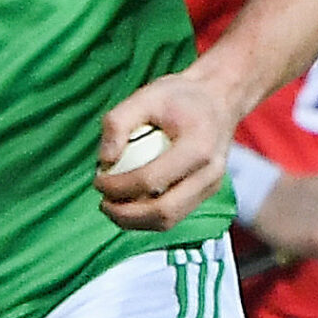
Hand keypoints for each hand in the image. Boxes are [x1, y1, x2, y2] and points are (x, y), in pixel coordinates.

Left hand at [93, 70, 237, 230]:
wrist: (219, 98)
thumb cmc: (181, 96)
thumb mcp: (146, 96)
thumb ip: (118, 123)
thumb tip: (103, 160)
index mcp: (198, 147)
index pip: (152, 180)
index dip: (119, 187)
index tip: (97, 180)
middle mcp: (210, 172)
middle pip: (164, 211)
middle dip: (125, 215)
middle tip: (102, 203)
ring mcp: (211, 186)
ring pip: (169, 221)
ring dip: (134, 221)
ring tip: (111, 207)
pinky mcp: (206, 193)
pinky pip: (174, 216)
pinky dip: (146, 217)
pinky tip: (127, 204)